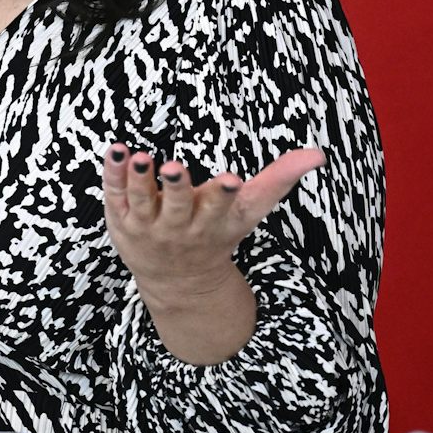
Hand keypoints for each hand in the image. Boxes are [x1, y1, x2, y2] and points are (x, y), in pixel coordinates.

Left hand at [100, 144, 322, 362]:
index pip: (219, 210)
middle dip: (177, 188)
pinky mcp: (122, 219)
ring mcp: (147, 226)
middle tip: (175, 167)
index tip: (229, 180)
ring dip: (139, 179)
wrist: (178, 282)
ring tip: (139, 157)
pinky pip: (116, 195)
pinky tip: (116, 150)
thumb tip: (319, 153)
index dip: (222, 196)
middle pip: (178, 207)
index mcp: (212, 224)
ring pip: (142, 201)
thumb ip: (279, 180)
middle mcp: (179, 228)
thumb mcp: (248, 211)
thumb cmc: (217, 234)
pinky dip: (114, 174)